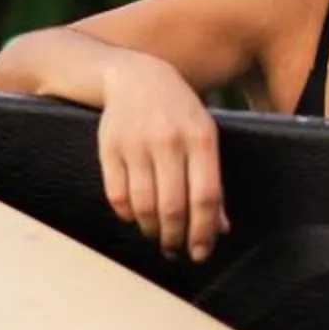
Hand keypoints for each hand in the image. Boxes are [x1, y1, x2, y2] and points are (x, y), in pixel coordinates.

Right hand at [97, 54, 228, 261]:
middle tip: (176, 250)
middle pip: (173, 206)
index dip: (203, 231)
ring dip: (151, 230)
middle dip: (175, 237)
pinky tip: (135, 217)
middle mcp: (168, 140)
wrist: (134, 77)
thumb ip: (211, 181)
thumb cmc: (178, 112)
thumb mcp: (204, 136)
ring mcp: (136, 144)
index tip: (200, 252)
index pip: (205, 196)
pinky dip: (127, 213)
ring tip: (157, 236)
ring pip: (143, 205)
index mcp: (201, 137)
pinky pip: (117, 194)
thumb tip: (219, 228)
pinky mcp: (109, 148)